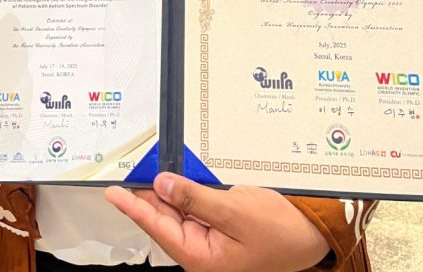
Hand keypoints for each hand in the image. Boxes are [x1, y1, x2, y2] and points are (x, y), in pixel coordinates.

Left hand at [105, 173, 329, 271]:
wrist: (310, 234)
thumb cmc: (278, 231)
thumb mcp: (235, 211)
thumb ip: (195, 198)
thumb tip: (162, 184)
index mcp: (200, 256)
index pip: (157, 226)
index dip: (133, 207)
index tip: (112, 192)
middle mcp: (201, 249)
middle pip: (165, 216)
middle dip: (150, 193)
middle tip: (133, 168)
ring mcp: (210, 238)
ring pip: (179, 208)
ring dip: (169, 189)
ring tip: (154, 168)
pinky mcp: (219, 225)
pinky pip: (195, 205)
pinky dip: (187, 189)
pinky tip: (181, 175)